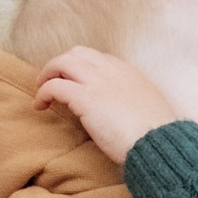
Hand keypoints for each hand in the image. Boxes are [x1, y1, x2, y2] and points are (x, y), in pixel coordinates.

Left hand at [38, 48, 181, 162]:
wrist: (157, 142)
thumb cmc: (157, 135)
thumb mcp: (150, 109)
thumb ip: (135, 103)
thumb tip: (128, 113)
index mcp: (128, 72)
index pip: (98, 59)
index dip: (82, 68)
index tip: (76, 83)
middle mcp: (111, 70)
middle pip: (77, 54)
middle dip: (61, 65)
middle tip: (53, 82)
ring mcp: (97, 81)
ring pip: (62, 62)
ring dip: (48, 75)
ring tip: (42, 91)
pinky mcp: (84, 97)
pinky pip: (54, 86)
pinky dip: (43, 93)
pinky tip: (40, 106)